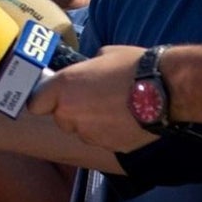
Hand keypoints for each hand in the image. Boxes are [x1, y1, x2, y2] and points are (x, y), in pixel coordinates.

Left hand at [28, 45, 156, 151]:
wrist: (165, 90)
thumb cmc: (134, 67)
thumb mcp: (104, 55)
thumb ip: (87, 69)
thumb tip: (89, 74)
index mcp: (64, 87)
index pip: (36, 103)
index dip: (45, 100)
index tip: (54, 96)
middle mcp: (71, 114)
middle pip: (62, 118)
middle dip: (73, 111)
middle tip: (94, 98)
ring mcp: (90, 134)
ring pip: (83, 131)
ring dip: (93, 123)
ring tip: (116, 108)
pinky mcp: (110, 146)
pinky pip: (103, 139)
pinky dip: (111, 132)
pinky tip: (127, 119)